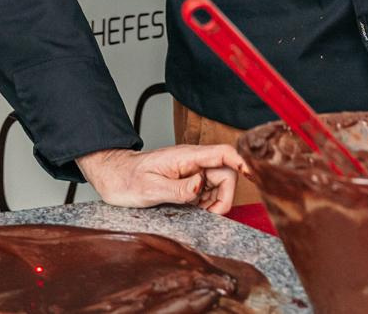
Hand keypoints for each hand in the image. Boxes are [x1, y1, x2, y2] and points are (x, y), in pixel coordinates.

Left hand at [76, 145, 244, 213]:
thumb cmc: (128, 179)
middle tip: (209, 214)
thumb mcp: (151, 188)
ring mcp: (192, 172)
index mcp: (187, 157)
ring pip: (219, 185)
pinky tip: (194, 210)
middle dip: (224, 197)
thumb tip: (201, 186)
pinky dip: (207, 204)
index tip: (253, 176)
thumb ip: (179, 188)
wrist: (114, 178)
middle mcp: (193, 162)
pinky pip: (208, 192)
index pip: (223, 153)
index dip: (242, 162)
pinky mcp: (189, 183)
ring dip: (215, 202)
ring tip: (197, 212)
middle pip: (227, 174)